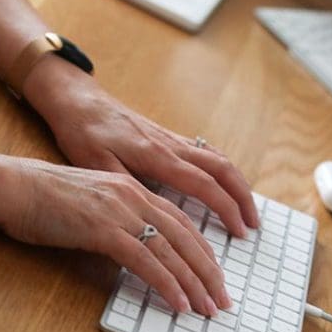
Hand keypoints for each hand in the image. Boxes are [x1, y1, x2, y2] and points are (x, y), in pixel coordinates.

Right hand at [2, 158, 231, 315]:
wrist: (14, 187)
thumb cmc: (42, 199)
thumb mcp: (90, 203)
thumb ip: (115, 220)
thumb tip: (129, 248)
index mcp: (132, 190)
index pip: (180, 222)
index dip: (201, 250)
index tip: (213, 273)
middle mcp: (134, 198)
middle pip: (185, 238)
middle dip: (208, 272)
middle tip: (222, 299)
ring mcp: (121, 213)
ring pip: (172, 252)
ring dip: (195, 283)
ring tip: (208, 307)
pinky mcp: (105, 231)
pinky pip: (147, 263)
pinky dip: (168, 285)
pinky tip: (180, 303)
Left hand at [23, 57, 259, 236]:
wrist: (78, 100)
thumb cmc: (82, 132)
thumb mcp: (95, 164)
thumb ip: (125, 187)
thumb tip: (150, 214)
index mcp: (156, 155)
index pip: (204, 184)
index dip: (225, 208)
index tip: (239, 231)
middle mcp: (171, 145)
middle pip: (223, 169)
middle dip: (243, 197)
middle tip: (253, 225)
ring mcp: (172, 140)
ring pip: (219, 159)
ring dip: (237, 184)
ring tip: (246, 210)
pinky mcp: (168, 138)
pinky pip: (206, 154)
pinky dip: (223, 172)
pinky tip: (224, 186)